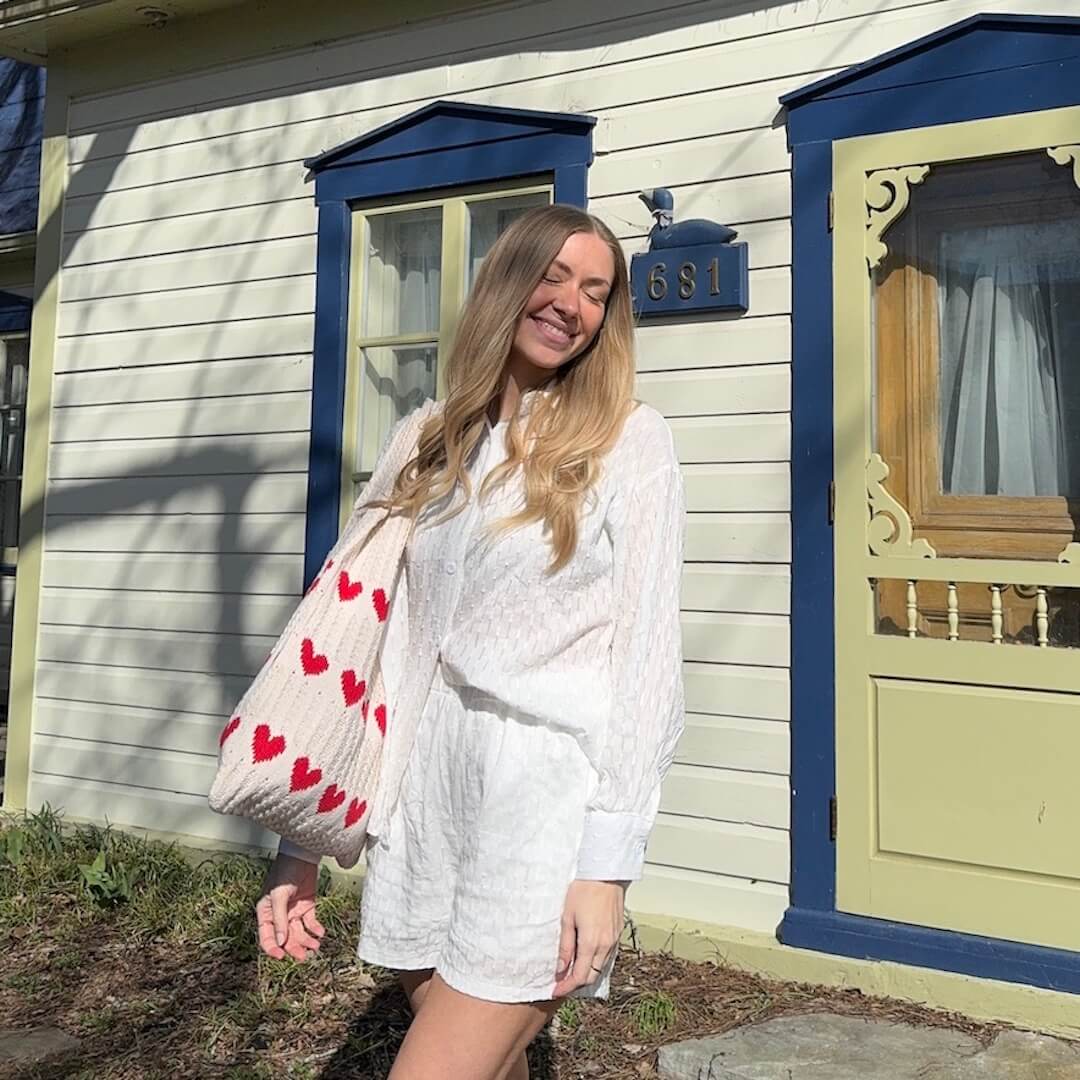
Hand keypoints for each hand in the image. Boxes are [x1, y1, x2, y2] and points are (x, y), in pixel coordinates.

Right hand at [255, 853, 325, 961]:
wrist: (302, 855)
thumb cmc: (285, 871)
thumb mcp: (279, 895)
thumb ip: (279, 919)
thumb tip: (280, 942)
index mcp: (266, 912)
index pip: (266, 937)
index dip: (272, 949)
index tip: (282, 957)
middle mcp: (279, 915)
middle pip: (285, 938)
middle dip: (294, 948)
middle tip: (305, 956)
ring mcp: (294, 911)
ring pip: (299, 933)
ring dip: (307, 941)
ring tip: (316, 946)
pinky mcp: (307, 906)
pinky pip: (311, 923)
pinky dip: (315, 929)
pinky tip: (320, 933)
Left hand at [553, 880, 624, 996]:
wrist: (605, 874)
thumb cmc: (583, 891)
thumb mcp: (567, 917)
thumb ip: (565, 946)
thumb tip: (560, 969)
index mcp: (591, 943)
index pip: (579, 976)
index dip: (567, 987)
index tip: (555, 991)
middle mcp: (606, 945)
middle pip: (592, 976)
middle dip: (576, 984)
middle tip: (561, 983)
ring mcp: (614, 939)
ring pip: (601, 967)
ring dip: (587, 974)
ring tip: (571, 971)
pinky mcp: (618, 932)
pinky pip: (607, 956)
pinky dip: (596, 962)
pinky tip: (586, 957)